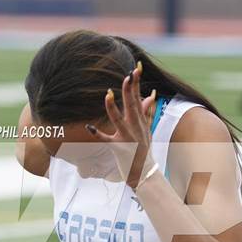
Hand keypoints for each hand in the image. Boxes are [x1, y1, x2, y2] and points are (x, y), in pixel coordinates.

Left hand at [85, 63, 157, 188]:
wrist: (144, 174)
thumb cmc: (144, 151)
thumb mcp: (147, 130)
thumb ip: (148, 112)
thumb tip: (152, 94)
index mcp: (140, 122)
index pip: (138, 99)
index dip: (137, 84)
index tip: (136, 67)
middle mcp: (135, 128)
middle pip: (132, 106)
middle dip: (130, 90)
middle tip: (128, 74)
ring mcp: (127, 138)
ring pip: (119, 120)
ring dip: (113, 108)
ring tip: (107, 94)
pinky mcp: (119, 149)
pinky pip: (106, 140)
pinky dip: (98, 134)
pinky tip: (89, 126)